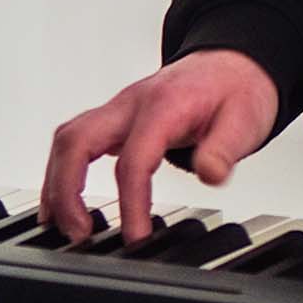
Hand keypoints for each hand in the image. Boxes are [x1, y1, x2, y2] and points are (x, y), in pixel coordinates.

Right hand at [40, 50, 278, 244]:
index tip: (135, 238)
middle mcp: (132, 103)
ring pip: (68, 138)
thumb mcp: (246, 119)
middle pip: (77, 140)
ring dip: (56, 182)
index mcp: (163, 105)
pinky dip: (63, 171)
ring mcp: (120, 109)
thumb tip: (210, 174)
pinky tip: (63, 201)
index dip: (130, 203)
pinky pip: (76, 140)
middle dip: (67, 190)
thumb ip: (225, 149)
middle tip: (78, 234)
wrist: (233, 64)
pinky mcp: (116, 119)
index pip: (134, 159)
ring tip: (60, 226)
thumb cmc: (236, 89)